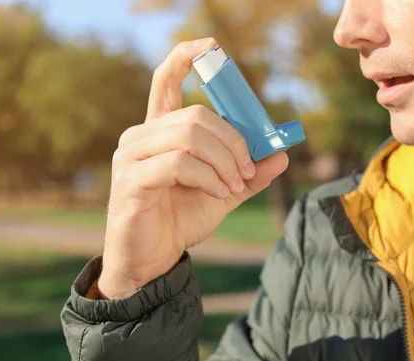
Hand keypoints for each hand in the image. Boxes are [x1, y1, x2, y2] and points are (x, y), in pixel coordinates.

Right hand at [99, 38, 288, 298]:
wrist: (153, 260)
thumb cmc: (181, 220)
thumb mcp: (224, 192)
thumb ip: (249, 173)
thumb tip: (282, 155)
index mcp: (160, 130)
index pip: (166, 80)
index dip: (186, 57)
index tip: (213, 47)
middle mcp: (141, 135)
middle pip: (196, 115)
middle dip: (233, 141)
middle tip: (247, 168)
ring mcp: (131, 156)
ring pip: (190, 135)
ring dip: (224, 161)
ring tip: (233, 185)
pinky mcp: (131, 180)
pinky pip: (179, 163)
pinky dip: (209, 176)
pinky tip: (219, 192)